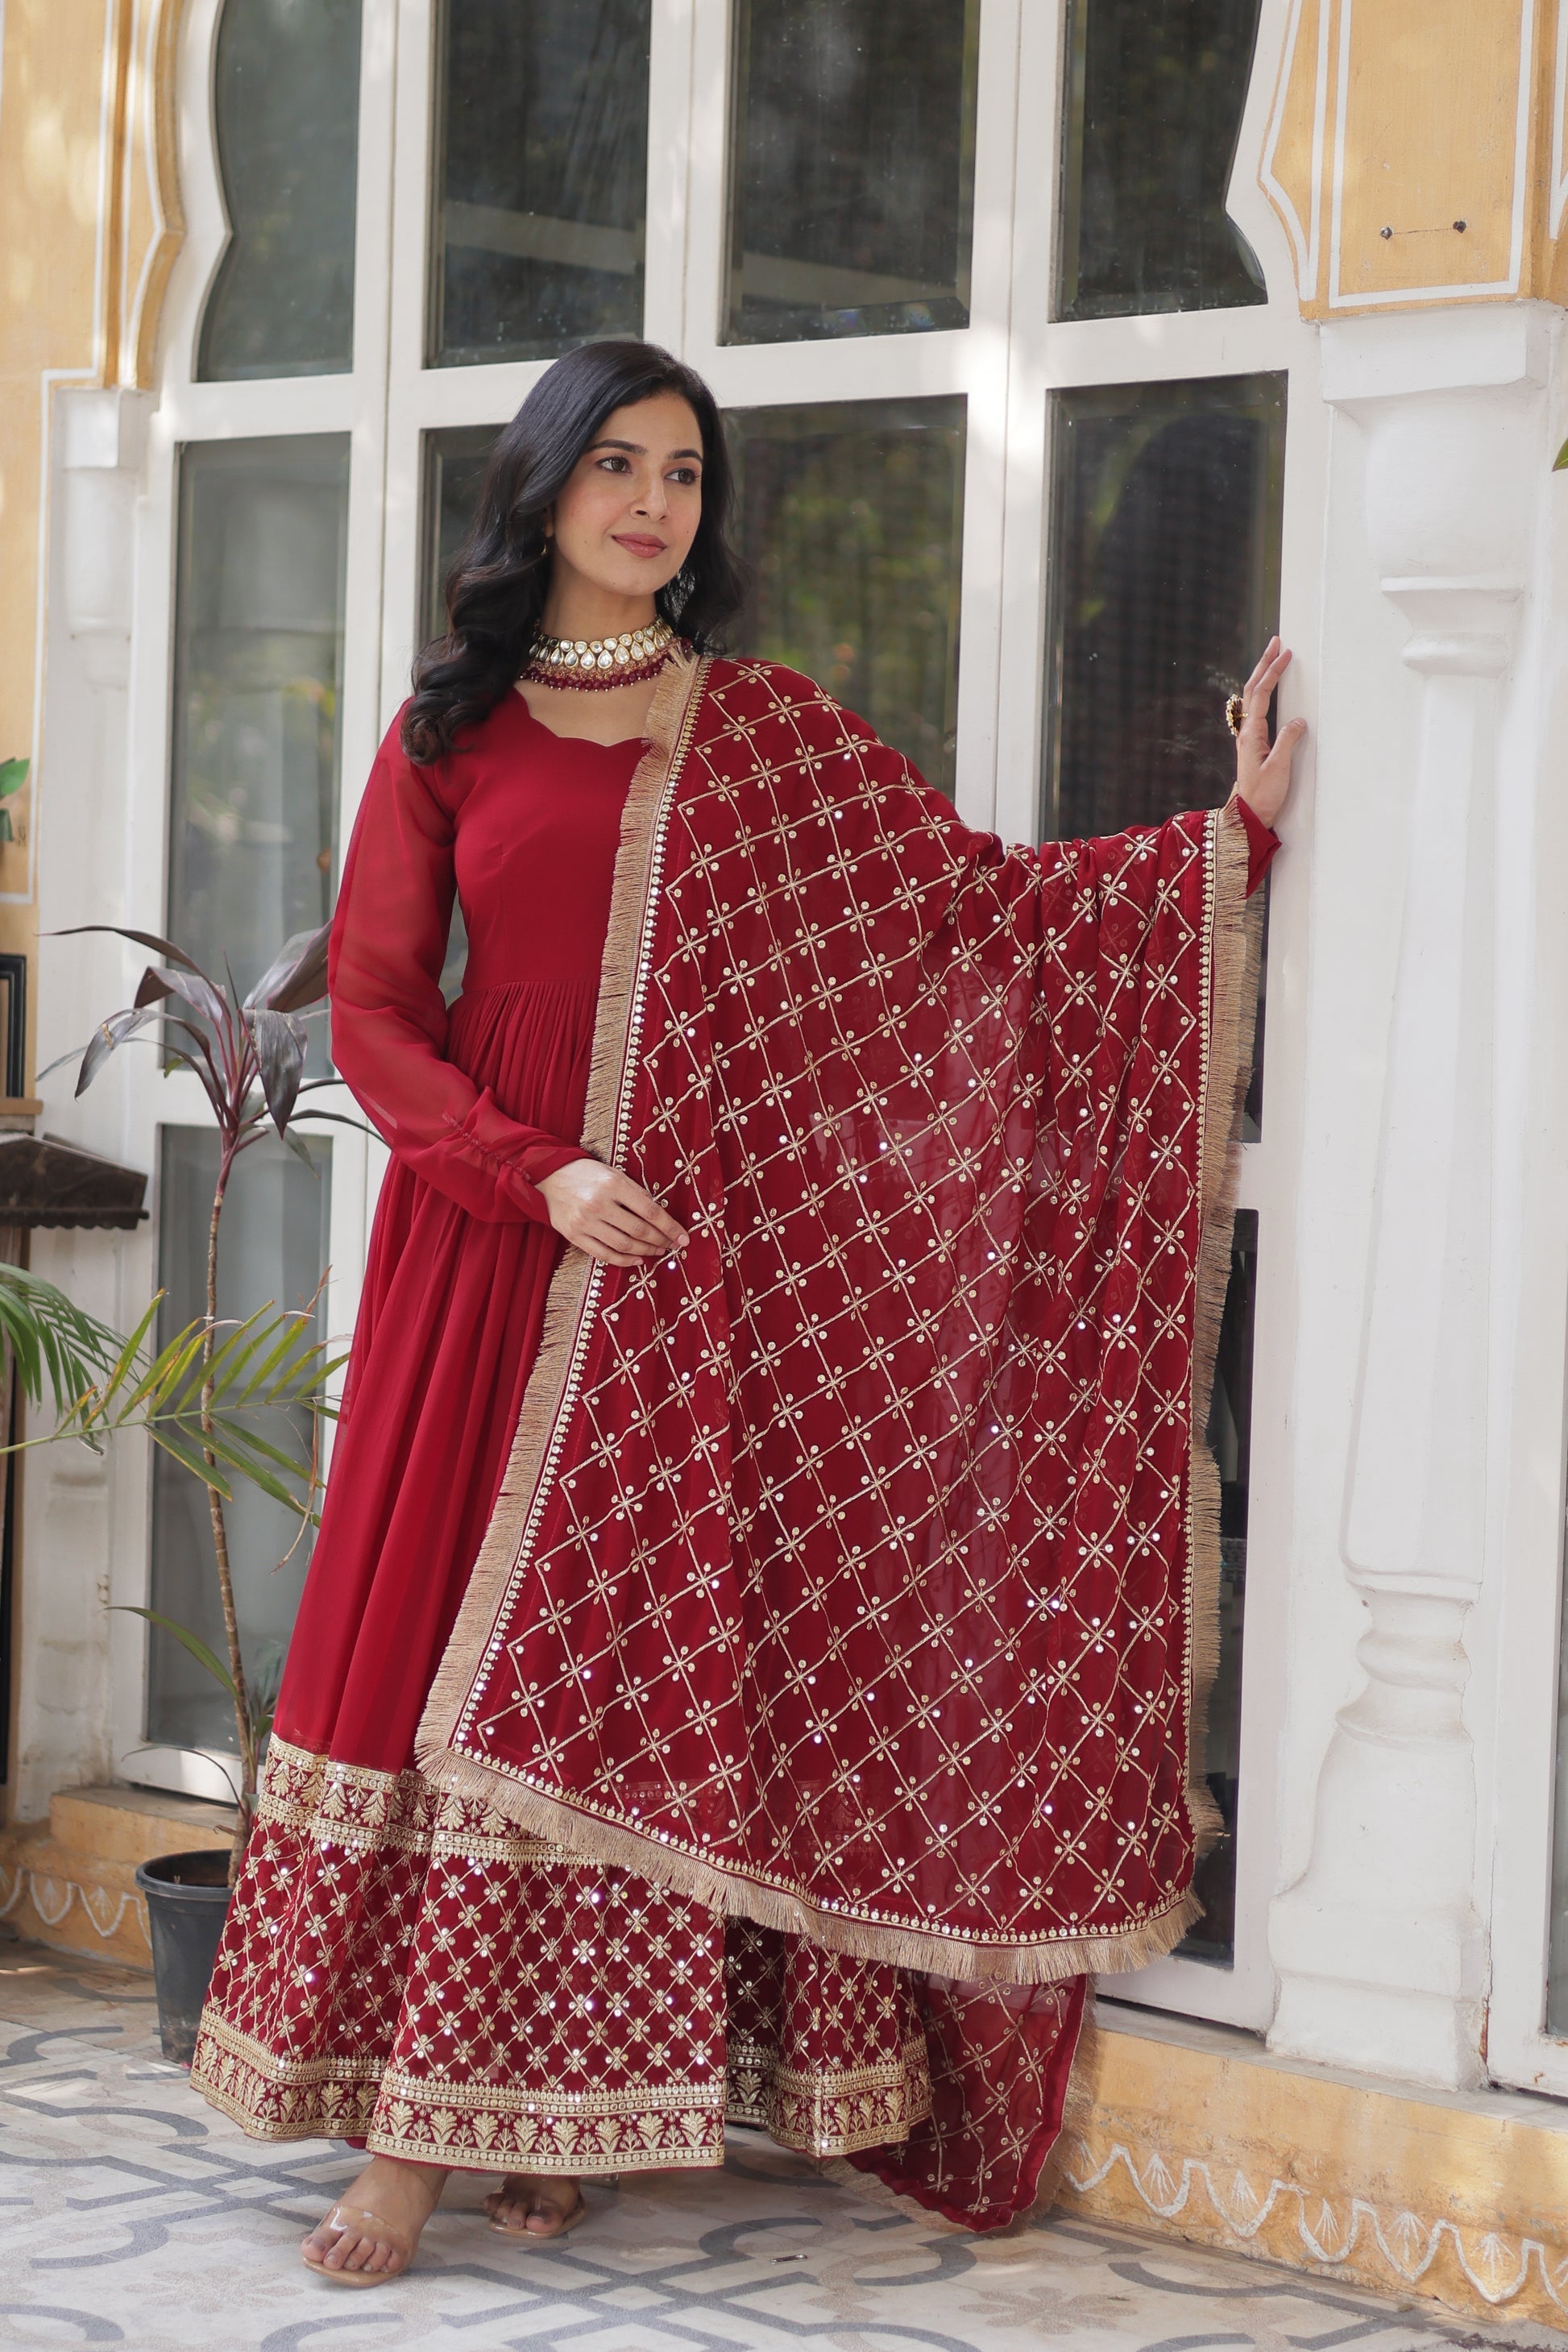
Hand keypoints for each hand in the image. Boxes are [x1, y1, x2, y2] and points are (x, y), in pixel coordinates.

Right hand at [537, 1157, 687, 1266]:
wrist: (548, 1176)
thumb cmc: (587, 1173)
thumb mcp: (614, 1173)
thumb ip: (635, 1193)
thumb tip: (660, 1217)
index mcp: (613, 1185)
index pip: (650, 1211)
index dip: (670, 1227)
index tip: (683, 1237)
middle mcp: (599, 1204)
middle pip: (639, 1230)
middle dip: (661, 1241)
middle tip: (672, 1245)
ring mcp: (585, 1222)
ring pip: (624, 1245)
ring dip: (646, 1251)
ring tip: (658, 1251)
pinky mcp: (574, 1235)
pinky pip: (604, 1254)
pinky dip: (624, 1261)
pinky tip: (637, 1260)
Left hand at [1234, 637, 1306, 830]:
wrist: (1249, 815)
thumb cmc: (1263, 796)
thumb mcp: (1279, 769)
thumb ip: (1288, 742)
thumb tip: (1298, 721)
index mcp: (1252, 735)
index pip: (1261, 695)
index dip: (1272, 672)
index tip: (1285, 654)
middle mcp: (1247, 732)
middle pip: (1252, 690)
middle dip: (1264, 665)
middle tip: (1276, 643)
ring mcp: (1249, 737)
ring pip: (1253, 699)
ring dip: (1262, 676)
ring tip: (1273, 658)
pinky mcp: (1254, 744)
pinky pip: (1257, 711)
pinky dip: (1263, 693)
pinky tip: (1268, 690)